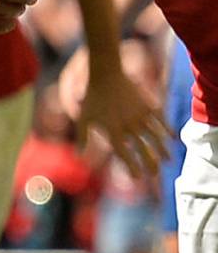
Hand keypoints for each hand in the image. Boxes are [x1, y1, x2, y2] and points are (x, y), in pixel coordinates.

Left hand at [63, 49, 170, 178]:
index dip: (132, 167)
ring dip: (163, 150)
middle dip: (151, 164)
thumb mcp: (84, 119)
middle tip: (155, 174)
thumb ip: (83, 139)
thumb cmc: (92, 98)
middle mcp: (128, 126)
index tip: (138, 178)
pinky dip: (168, 131)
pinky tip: (173, 139)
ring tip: (167, 161)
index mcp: (112, 131)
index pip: (124, 155)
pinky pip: (161, 121)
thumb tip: (79, 158)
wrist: (106, 75)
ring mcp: (140, 116)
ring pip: (156, 138)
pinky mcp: (148, 106)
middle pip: (143, 150)